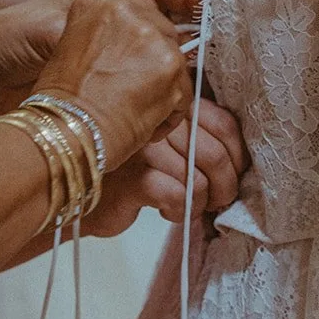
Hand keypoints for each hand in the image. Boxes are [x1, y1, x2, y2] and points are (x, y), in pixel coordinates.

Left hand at [0, 0, 197, 122]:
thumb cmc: (9, 37)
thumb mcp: (53, 23)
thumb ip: (96, 29)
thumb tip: (136, 40)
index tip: (203, 7)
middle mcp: (106, 16)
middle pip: (157, 21)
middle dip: (177, 37)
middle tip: (194, 56)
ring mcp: (103, 48)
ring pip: (149, 53)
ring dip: (165, 66)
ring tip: (182, 80)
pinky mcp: (98, 78)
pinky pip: (134, 80)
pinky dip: (148, 89)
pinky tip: (160, 101)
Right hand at [34, 0, 192, 170]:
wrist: (67, 132)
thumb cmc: (64, 100)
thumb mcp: (72, 46)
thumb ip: (105, 33)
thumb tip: (132, 45)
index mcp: (97, 1)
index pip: (137, 8)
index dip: (139, 37)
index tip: (136, 55)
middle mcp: (126, 10)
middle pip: (161, 28)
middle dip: (154, 58)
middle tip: (135, 86)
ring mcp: (151, 35)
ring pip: (176, 57)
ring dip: (164, 84)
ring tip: (139, 108)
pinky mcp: (171, 64)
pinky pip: (185, 87)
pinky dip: (172, 109)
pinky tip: (150, 122)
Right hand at [85, 99, 247, 236]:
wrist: (79, 185)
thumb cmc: (131, 166)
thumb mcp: (168, 143)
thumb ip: (200, 140)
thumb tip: (240, 165)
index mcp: (174, 106)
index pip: (225, 123)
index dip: (238, 155)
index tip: (236, 174)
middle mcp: (161, 120)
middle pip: (216, 155)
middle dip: (225, 187)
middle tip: (217, 201)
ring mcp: (146, 146)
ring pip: (198, 181)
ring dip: (200, 203)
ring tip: (187, 206)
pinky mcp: (134, 176)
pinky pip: (177, 197)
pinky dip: (179, 213)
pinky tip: (167, 211)